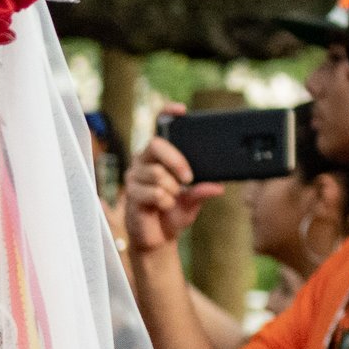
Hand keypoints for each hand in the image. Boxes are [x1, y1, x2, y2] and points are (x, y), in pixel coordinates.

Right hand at [119, 110, 205, 258]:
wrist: (158, 238)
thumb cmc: (174, 214)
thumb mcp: (193, 201)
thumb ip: (202, 191)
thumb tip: (217, 187)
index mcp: (159, 155)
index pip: (159, 127)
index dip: (167, 114)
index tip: (181, 110)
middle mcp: (144, 160)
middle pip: (157, 145)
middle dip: (177, 161)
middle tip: (188, 178)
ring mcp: (135, 176)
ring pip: (158, 174)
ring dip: (172, 190)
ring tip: (172, 199)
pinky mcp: (131, 192)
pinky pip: (154, 193)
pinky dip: (166, 202)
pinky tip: (163, 207)